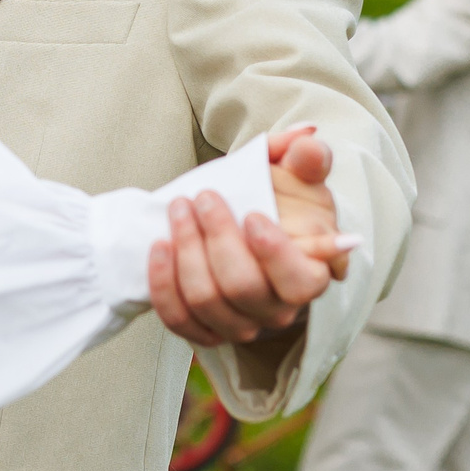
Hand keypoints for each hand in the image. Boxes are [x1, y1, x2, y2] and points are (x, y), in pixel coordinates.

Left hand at [145, 127, 351, 347]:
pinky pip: (179, 320)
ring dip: (186, 253)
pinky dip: (163, 284)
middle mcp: (278, 309)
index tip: (251, 215)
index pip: (301, 282)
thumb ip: (306, 157)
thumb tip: (307, 140)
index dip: (275, 254)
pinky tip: (160, 245)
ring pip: (207, 302)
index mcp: (309, 274)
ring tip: (178, 210)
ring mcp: (240, 324)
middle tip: (203, 198)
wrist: (239, 225)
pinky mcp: (205, 330)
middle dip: (217, 239)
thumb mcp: (295, 176)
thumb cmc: (274, 202)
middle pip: (244, 288)